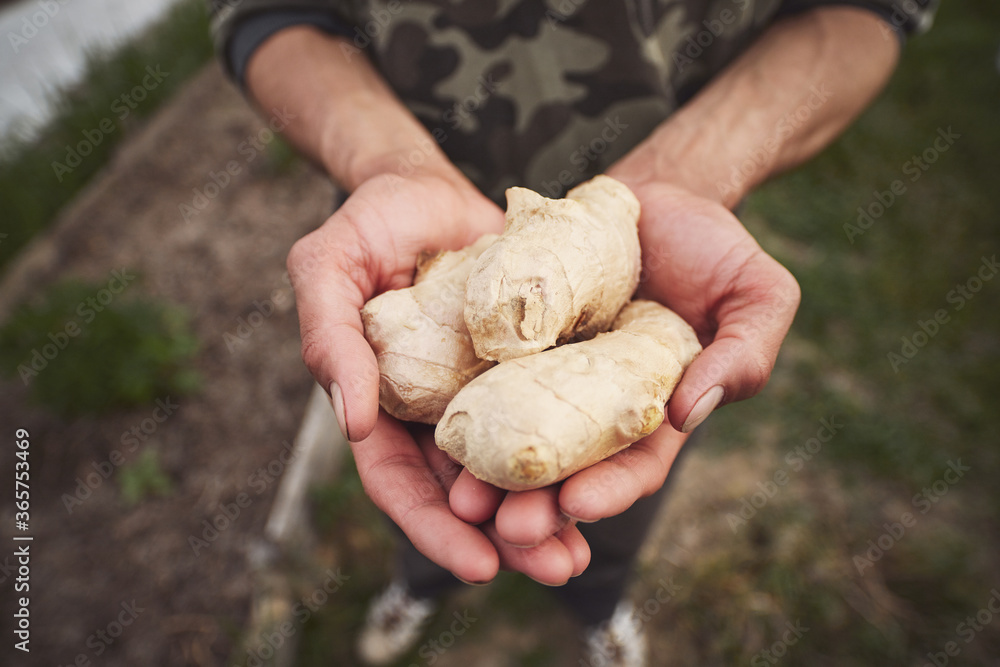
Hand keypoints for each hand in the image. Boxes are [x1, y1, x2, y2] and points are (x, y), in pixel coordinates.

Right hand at [287, 172, 589, 583]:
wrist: (430, 186)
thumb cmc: (369, 222)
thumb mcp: (329, 268)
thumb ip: (330, 338)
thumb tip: (351, 423)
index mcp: (381, 404)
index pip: (400, 483)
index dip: (435, 529)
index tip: (481, 565)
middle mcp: (434, 410)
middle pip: (466, 492)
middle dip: (508, 536)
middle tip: (559, 566)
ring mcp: (483, 390)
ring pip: (515, 465)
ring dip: (551, 509)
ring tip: (587, 548)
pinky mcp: (527, 363)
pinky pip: (553, 411)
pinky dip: (577, 448)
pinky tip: (613, 472)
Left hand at [451, 179, 798, 539]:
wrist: (656, 198)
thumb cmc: (715, 249)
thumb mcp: (758, 296)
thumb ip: (744, 354)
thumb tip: (688, 413)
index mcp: (654, 408)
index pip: (633, 465)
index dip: (608, 491)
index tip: (576, 505)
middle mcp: (594, 401)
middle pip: (564, 467)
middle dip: (537, 505)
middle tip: (506, 526)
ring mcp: (550, 372)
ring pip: (514, 434)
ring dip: (489, 474)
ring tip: (463, 499)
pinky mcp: (514, 338)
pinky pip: (484, 376)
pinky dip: (464, 406)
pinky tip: (441, 427)